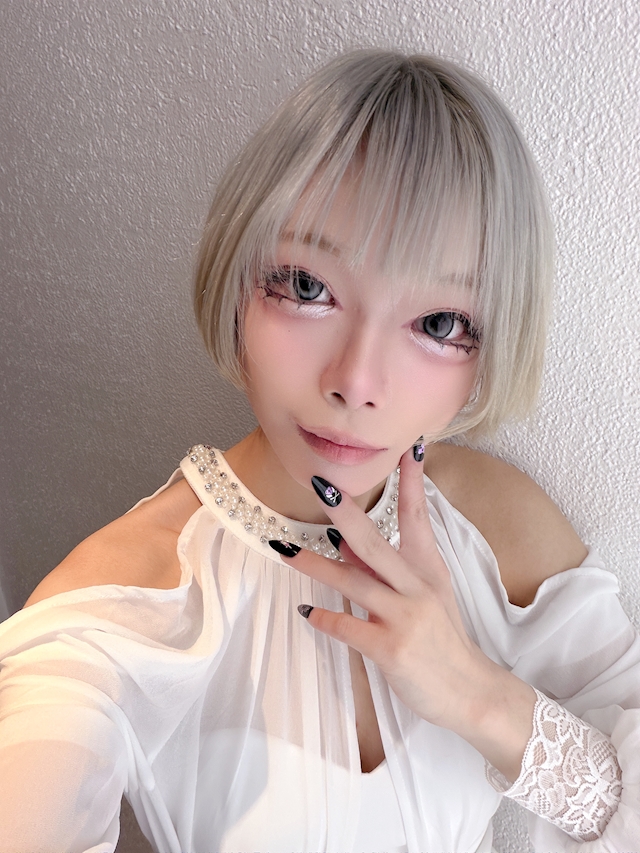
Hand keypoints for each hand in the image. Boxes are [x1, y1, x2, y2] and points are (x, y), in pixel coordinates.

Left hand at [273, 445, 487, 730]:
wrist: (470, 692)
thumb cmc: (442, 641)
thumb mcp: (422, 598)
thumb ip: (382, 570)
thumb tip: (342, 541)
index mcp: (428, 570)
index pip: (418, 517)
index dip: (412, 482)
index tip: (408, 448)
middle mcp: (417, 587)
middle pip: (375, 542)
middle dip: (345, 512)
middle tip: (322, 485)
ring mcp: (406, 617)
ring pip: (353, 582)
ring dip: (315, 564)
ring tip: (284, 550)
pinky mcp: (391, 648)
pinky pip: (348, 627)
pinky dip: (324, 618)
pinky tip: (306, 611)